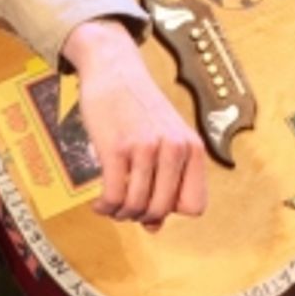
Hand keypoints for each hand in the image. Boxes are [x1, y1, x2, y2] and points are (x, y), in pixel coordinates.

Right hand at [61, 19, 206, 226]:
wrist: (114, 68)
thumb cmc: (139, 106)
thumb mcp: (164, 137)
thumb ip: (165, 179)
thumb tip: (154, 227)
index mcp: (192, 147)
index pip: (195, 205)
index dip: (172, 209)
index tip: (154, 201)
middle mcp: (174, 148)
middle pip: (161, 211)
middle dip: (141, 216)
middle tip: (127, 208)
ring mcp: (146, 148)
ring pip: (136, 207)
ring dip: (120, 214)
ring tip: (111, 205)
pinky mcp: (117, 148)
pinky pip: (114, 197)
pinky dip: (105, 207)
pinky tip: (99, 202)